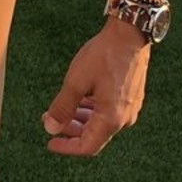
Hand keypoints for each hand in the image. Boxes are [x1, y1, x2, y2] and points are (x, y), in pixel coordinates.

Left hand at [42, 18, 150, 156]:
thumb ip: (62, 107)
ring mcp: (131, 107)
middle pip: (94, 134)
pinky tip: (81, 98)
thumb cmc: (103, 56)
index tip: (49, 142)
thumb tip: (50, 128)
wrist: (130, 34)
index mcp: (111, 119)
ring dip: (81, 117)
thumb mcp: (76, 82)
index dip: (66, 147)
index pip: (87, 146)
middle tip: (50, 119)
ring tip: (63, 107)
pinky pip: (109, 110)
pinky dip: (92, 109)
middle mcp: (124, 118)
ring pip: (101, 122)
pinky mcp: (132, 95)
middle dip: (71, 129)